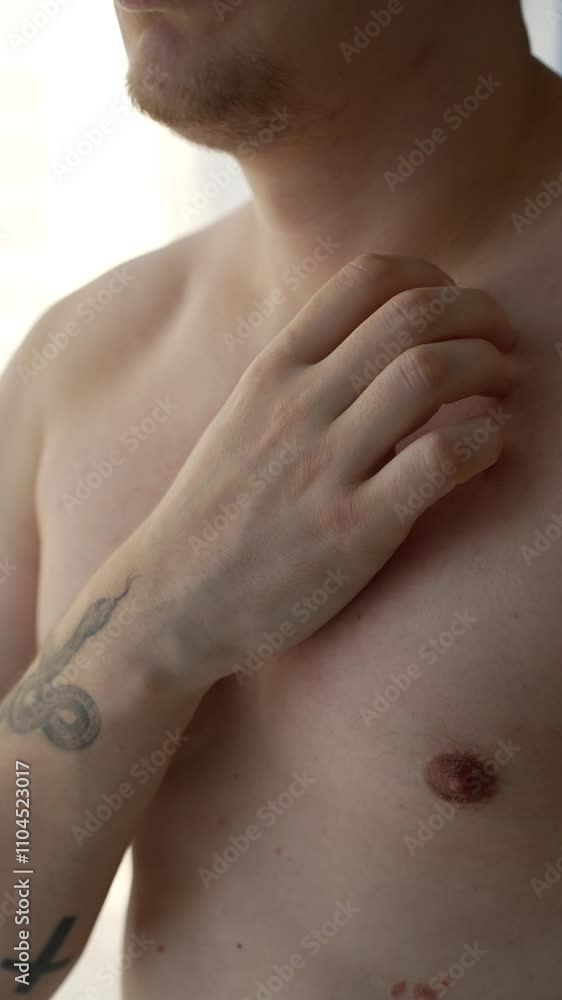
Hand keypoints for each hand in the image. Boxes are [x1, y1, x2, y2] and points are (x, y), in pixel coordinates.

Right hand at [141, 254, 513, 686]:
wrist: (172, 599)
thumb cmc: (216, 511)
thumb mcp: (243, 419)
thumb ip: (304, 375)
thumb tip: (380, 343)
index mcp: (273, 371)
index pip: (366, 279)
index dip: (431, 277)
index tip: (452, 304)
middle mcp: (299, 405)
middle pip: (412, 316)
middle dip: (478, 314)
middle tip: (500, 340)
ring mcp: (325, 467)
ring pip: (431, 373)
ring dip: (488, 366)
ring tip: (502, 385)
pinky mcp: (354, 531)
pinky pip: (441, 458)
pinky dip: (485, 437)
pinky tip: (490, 443)